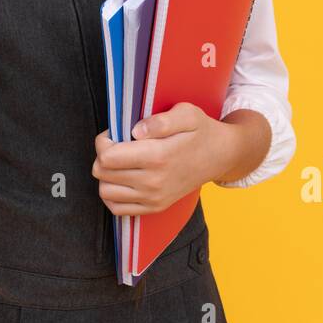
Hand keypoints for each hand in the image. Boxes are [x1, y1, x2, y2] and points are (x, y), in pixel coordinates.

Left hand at [91, 102, 222, 214]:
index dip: (103, 141)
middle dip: (103, 155)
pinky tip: (122, 179)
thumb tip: (136, 131)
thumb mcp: (187, 114)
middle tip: (118, 145)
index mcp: (158, 156)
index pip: (107, 156)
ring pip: (105, 191)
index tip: (114, 134)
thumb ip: (160, 120)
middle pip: (102, 172)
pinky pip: (116, 208)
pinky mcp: (154, 208)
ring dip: (106, 175)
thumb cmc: (201, 131)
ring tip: (120, 162)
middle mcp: (153, 182)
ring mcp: (153, 198)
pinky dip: (112, 194)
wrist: (221, 156)